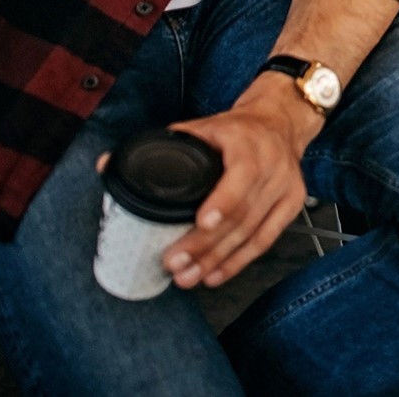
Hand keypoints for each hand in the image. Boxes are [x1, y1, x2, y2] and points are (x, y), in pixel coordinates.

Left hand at [136, 83, 319, 288]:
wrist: (281, 123)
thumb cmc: (237, 129)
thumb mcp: (203, 126)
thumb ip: (161, 144)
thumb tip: (107, 164)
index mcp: (248, 143)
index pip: (241, 175)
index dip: (223, 201)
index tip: (201, 222)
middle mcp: (272, 166)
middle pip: (241, 213)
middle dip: (206, 243)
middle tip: (175, 262)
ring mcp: (285, 188)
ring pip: (252, 231)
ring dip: (218, 259)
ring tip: (188, 277)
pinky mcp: (291, 205)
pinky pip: (266, 239)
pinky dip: (240, 261)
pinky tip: (216, 275)